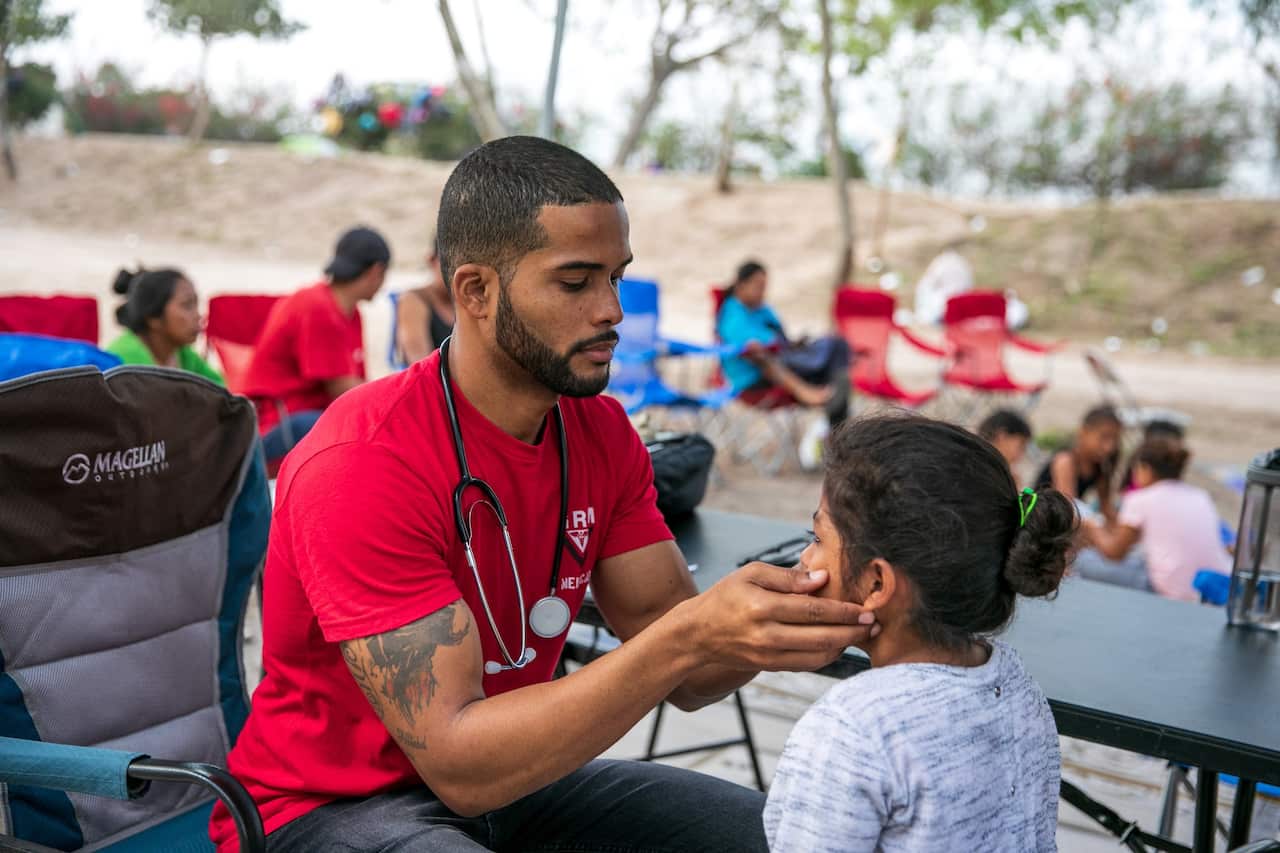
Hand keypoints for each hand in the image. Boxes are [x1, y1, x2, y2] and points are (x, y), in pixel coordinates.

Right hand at [677, 562, 877, 672]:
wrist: (698, 633)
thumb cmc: (726, 596)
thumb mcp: (751, 574)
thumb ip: (788, 577)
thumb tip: (822, 579)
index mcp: (762, 606)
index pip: (813, 610)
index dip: (843, 611)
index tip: (865, 608)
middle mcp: (767, 634)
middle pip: (821, 637)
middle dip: (853, 632)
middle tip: (875, 624)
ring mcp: (768, 655)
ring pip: (817, 656)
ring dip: (844, 646)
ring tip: (862, 634)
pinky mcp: (769, 667)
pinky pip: (806, 665)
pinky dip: (827, 656)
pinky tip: (839, 643)